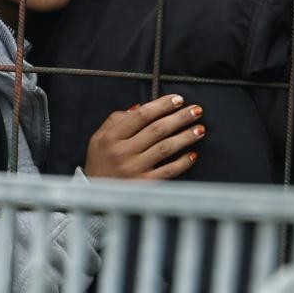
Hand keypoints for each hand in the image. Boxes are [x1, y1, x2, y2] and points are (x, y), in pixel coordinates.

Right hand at [83, 93, 202, 179]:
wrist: (93, 193)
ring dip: (185, 137)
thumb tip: (141, 107)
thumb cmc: (99, 161)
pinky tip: (192, 155)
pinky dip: (182, 163)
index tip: (178, 99)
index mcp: (112, 137)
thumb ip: (116, 119)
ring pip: (165, 148)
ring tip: (200, 129)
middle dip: (180, 118)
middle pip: (157, 130)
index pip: (141, 116)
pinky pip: (168, 171)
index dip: (162, 105)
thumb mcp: (99, 137)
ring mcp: (134, 169)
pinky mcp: (144, 185)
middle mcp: (123, 152)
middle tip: (196, 110)